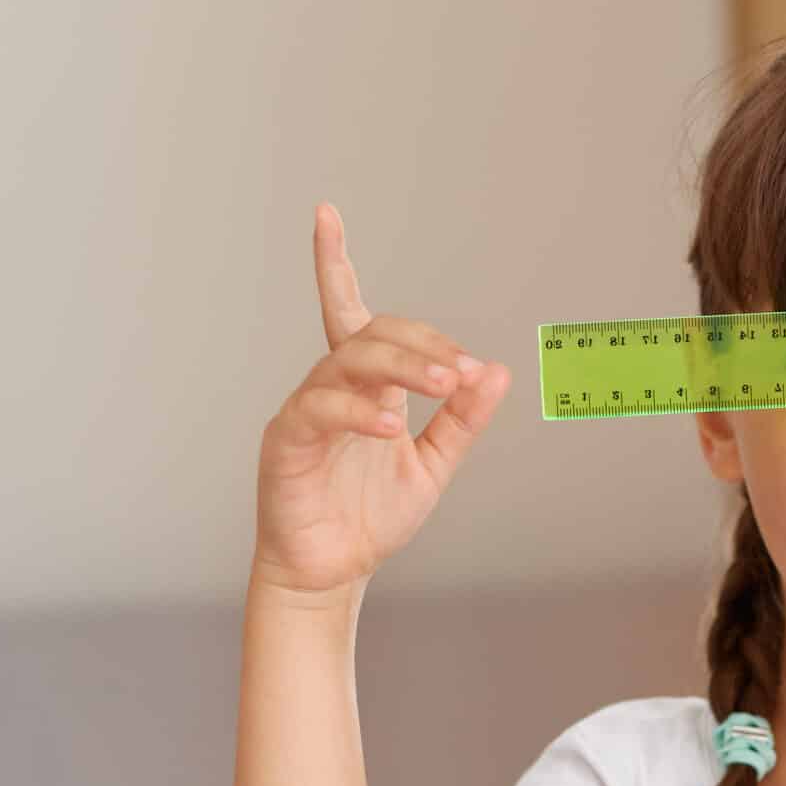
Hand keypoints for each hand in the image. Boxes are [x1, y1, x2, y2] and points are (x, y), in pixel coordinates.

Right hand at [250, 203, 513, 599]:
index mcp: (365, 386)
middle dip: (422, 344)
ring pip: (349, 363)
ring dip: (403, 367)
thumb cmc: (372, 517)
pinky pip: (320, 410)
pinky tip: (392, 426)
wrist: (334, 571)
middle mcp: (332, 387)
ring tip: (447, 384)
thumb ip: (462, 421)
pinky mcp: (287, 443)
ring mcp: (306, 412)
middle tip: (464, 371)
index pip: (348, 311)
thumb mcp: (434, 466)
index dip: (333, 263)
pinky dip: (359, 412)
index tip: (325, 214)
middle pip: (371, 336)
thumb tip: (498, 372)